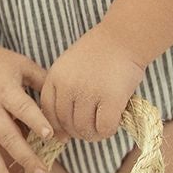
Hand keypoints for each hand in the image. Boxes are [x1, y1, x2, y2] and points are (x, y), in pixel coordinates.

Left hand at [39, 25, 145, 145]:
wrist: (124, 37)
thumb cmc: (99, 53)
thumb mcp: (69, 66)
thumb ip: (63, 90)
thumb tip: (62, 131)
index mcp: (55, 77)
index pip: (48, 112)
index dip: (56, 127)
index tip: (65, 134)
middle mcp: (68, 86)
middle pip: (66, 123)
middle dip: (77, 132)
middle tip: (89, 130)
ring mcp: (89, 93)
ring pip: (84, 129)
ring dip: (93, 134)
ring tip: (100, 129)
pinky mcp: (111, 98)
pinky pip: (104, 127)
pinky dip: (107, 131)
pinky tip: (112, 124)